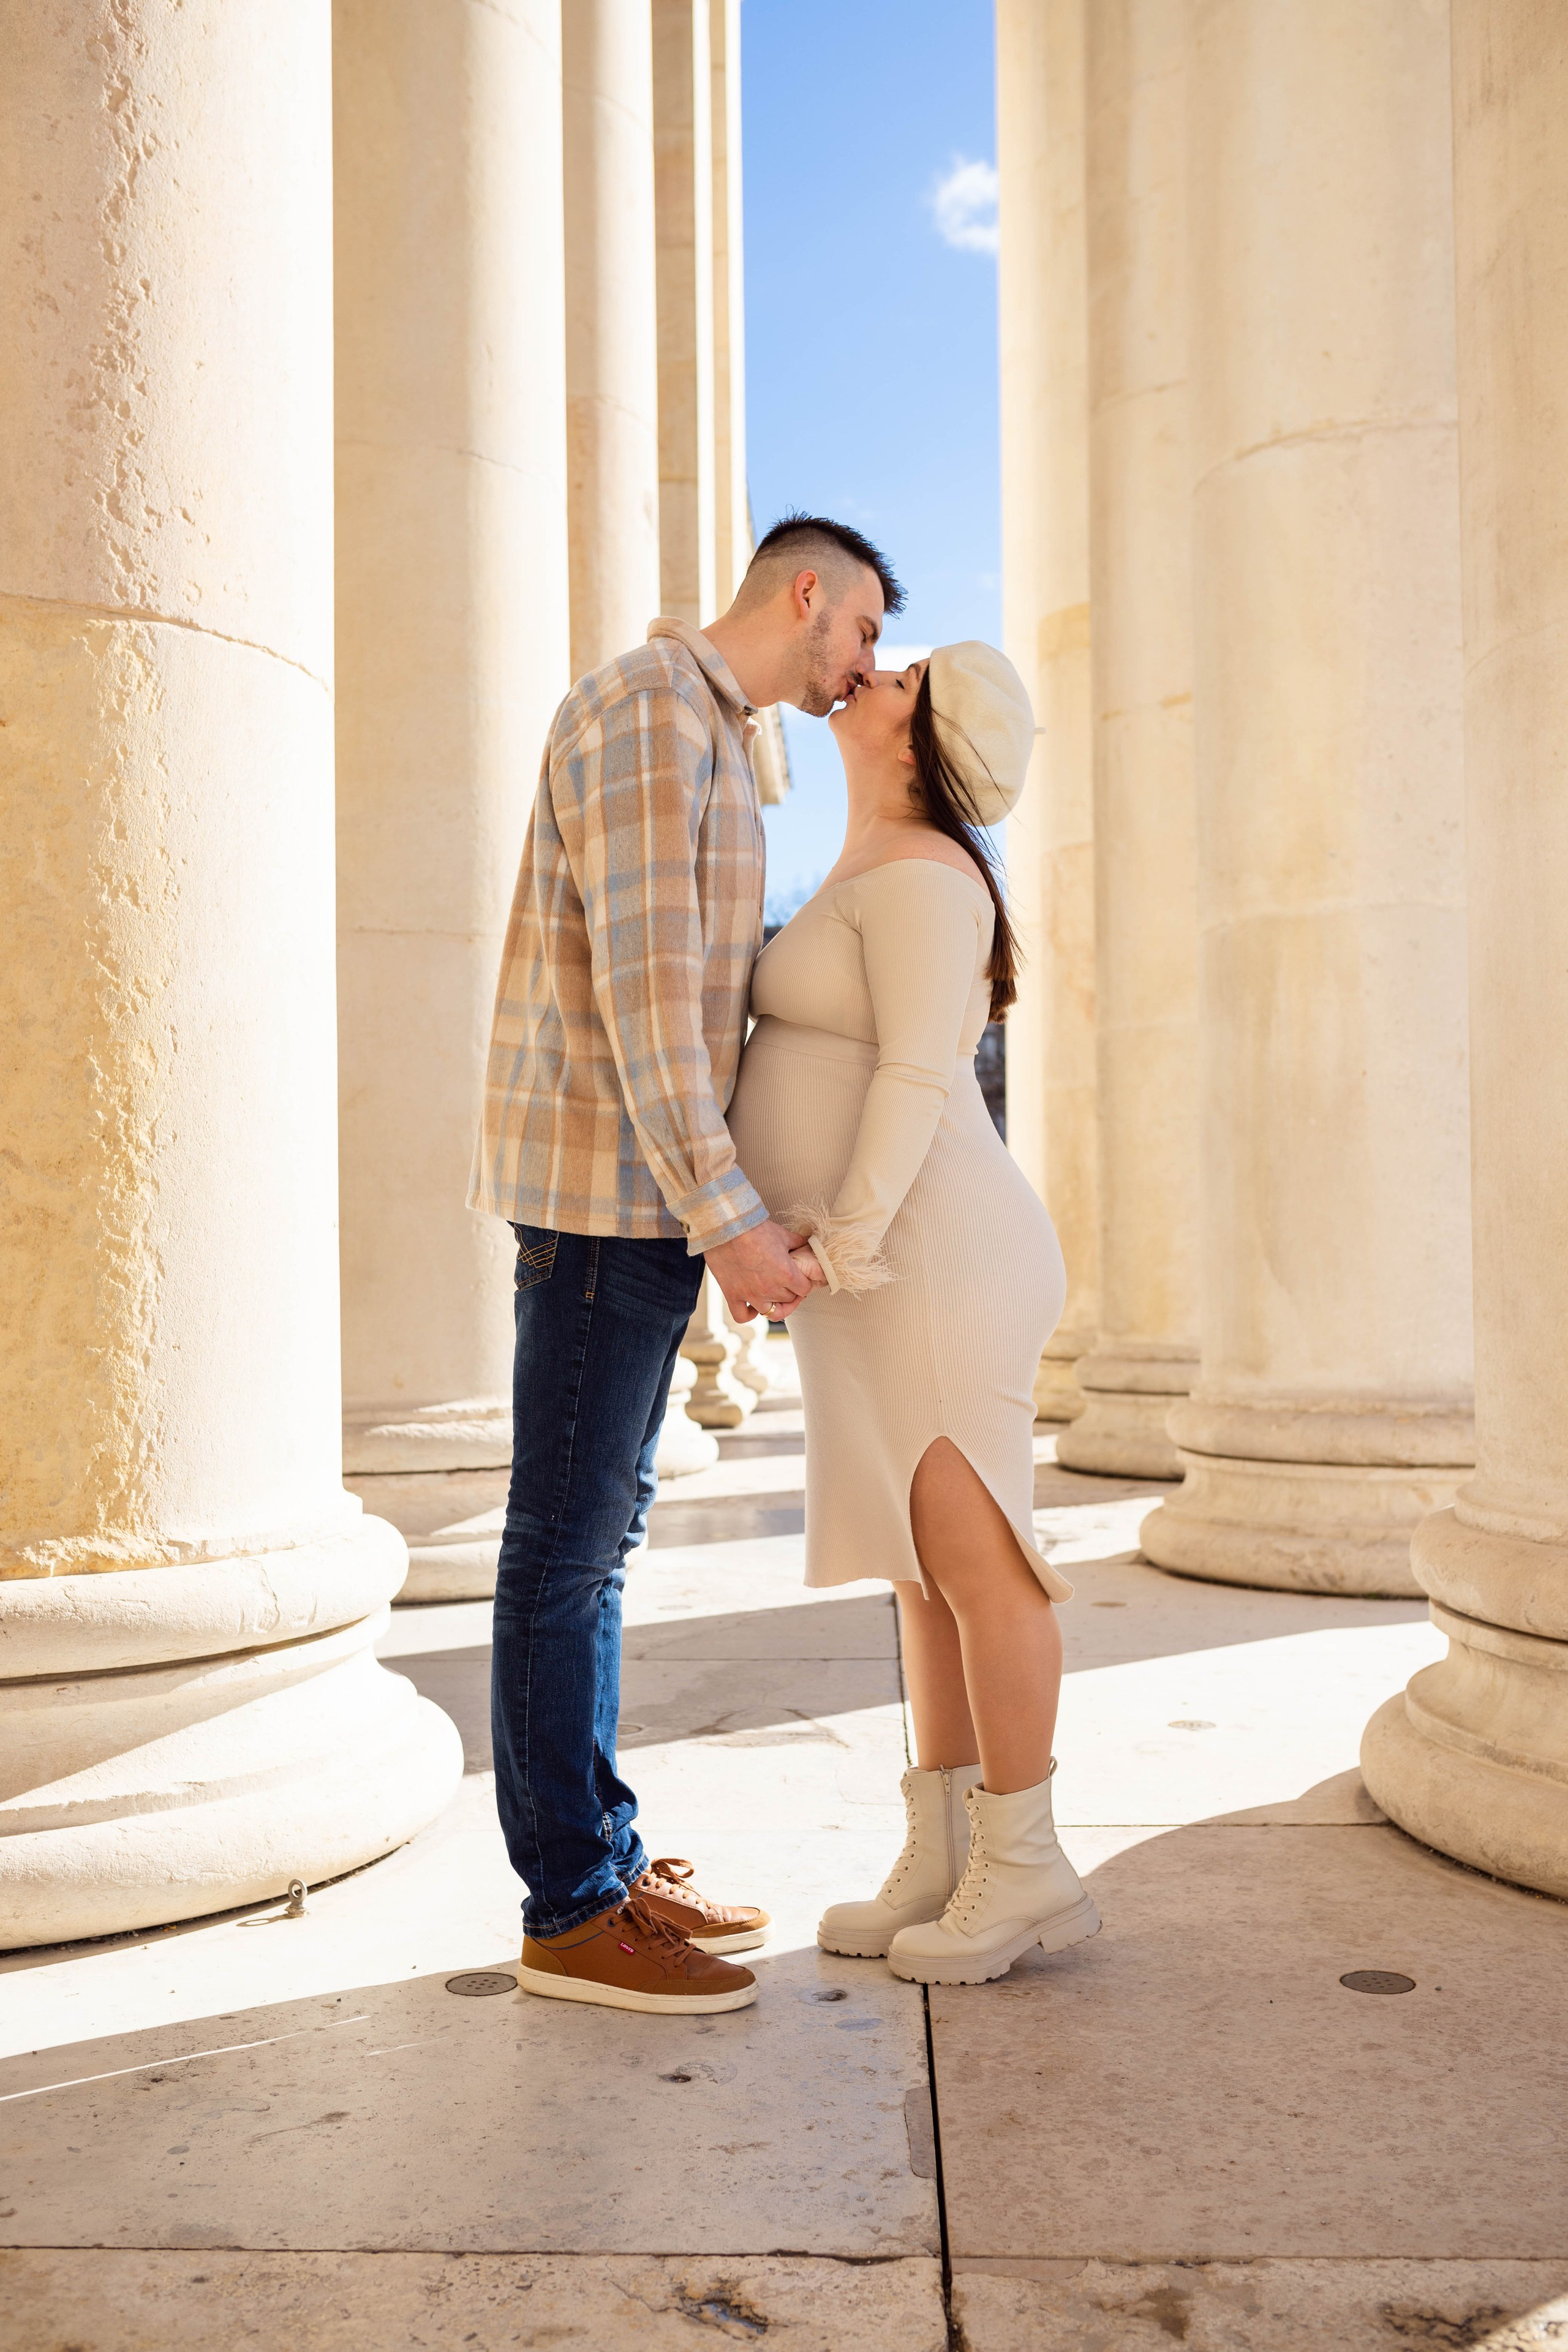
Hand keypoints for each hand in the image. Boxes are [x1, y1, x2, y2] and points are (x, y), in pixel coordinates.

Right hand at [706, 1220, 824, 1321]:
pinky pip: (742, 1316)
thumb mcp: (781, 1234)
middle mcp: (770, 1288)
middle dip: (790, 1291)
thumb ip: (797, 1243)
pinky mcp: (733, 1295)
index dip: (805, 1284)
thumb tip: (806, 1243)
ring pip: (771, 1312)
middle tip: (786, 1283)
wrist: (727, 1227)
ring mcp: (751, 1294)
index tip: (801, 1280)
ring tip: (773, 1296)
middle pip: (789, 1300)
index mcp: (786, 1274)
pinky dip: (749, 1314)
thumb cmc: (754, 1228)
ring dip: (774, 1304)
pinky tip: (752, 1306)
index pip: (805, 1289)